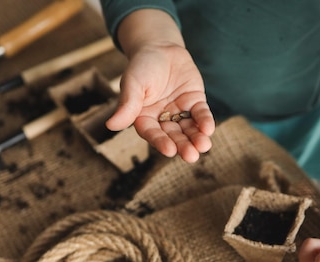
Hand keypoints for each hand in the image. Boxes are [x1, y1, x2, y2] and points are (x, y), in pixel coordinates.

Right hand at [105, 10, 214, 162]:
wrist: (160, 46)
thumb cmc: (141, 65)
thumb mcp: (132, 83)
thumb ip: (127, 105)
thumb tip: (110, 126)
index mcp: (144, 118)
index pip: (152, 134)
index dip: (161, 142)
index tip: (170, 151)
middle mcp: (162, 119)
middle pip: (173, 136)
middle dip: (183, 146)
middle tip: (191, 156)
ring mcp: (179, 112)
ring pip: (189, 129)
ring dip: (197, 138)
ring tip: (204, 146)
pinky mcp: (195, 102)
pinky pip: (200, 114)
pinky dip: (205, 122)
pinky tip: (209, 129)